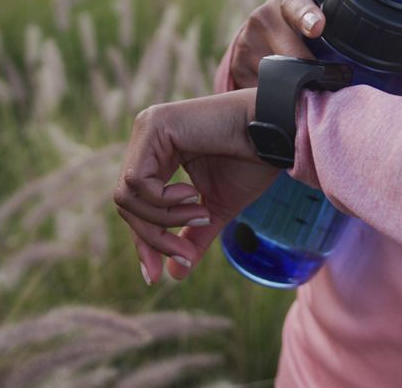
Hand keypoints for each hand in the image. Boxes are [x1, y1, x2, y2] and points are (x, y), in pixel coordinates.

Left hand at [113, 89, 277, 283]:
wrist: (276, 134)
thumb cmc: (250, 163)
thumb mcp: (214, 208)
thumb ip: (192, 235)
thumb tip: (174, 275)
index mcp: (157, 154)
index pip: (134, 204)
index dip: (143, 242)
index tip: (155, 277)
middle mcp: (146, 138)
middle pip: (126, 203)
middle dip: (153, 236)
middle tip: (186, 253)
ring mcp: (147, 128)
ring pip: (127, 195)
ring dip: (164, 217)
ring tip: (200, 212)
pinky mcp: (153, 125)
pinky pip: (137, 181)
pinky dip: (163, 200)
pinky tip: (192, 193)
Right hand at [229, 0, 401, 87]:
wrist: (260, 53)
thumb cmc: (312, 40)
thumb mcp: (332, 30)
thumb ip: (374, 37)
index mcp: (291, 3)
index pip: (295, 3)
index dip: (308, 15)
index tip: (320, 28)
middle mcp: (265, 20)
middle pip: (288, 49)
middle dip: (307, 70)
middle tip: (326, 86)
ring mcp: (246, 47)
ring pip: (274, 74)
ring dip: (292, 90)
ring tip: (309, 102)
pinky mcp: (235, 71)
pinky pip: (259, 92)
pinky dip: (274, 103)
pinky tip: (285, 113)